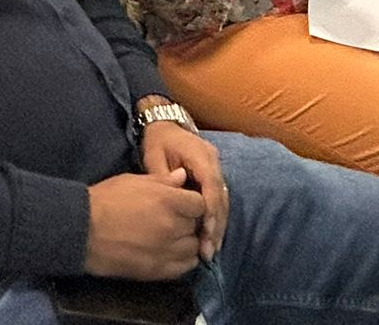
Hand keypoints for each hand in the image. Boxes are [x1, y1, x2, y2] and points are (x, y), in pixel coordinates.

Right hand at [83, 170, 205, 279]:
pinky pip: (186, 267)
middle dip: (189, 221)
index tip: (182, 203)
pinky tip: (170, 252)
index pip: (200, 203)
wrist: (84, 231)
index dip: (192, 202)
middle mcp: (173, 226)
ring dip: (186, 241)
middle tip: (174, 219)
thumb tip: (182, 176)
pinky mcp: (159, 271)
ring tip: (172, 237)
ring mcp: (167, 251)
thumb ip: (163, 181)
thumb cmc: (106, 200)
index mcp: (168, 200)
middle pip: (196, 225)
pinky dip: (183, 260)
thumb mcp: (134, 181)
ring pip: (193, 247)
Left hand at [140, 120, 228, 260]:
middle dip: (216, 225)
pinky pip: (219, 200)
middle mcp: (213, 161)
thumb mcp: (154, 155)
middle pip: (221, 197)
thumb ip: (164, 177)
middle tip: (209, 251)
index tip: (205, 234)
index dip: (210, 211)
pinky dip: (216, 219)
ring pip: (223, 201)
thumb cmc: (158, 142)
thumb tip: (175, 199)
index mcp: (199, 154)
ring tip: (210, 250)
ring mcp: (216, 168)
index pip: (211, 185)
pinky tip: (210, 238)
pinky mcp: (214, 177)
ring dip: (218, 226)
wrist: (165, 126)